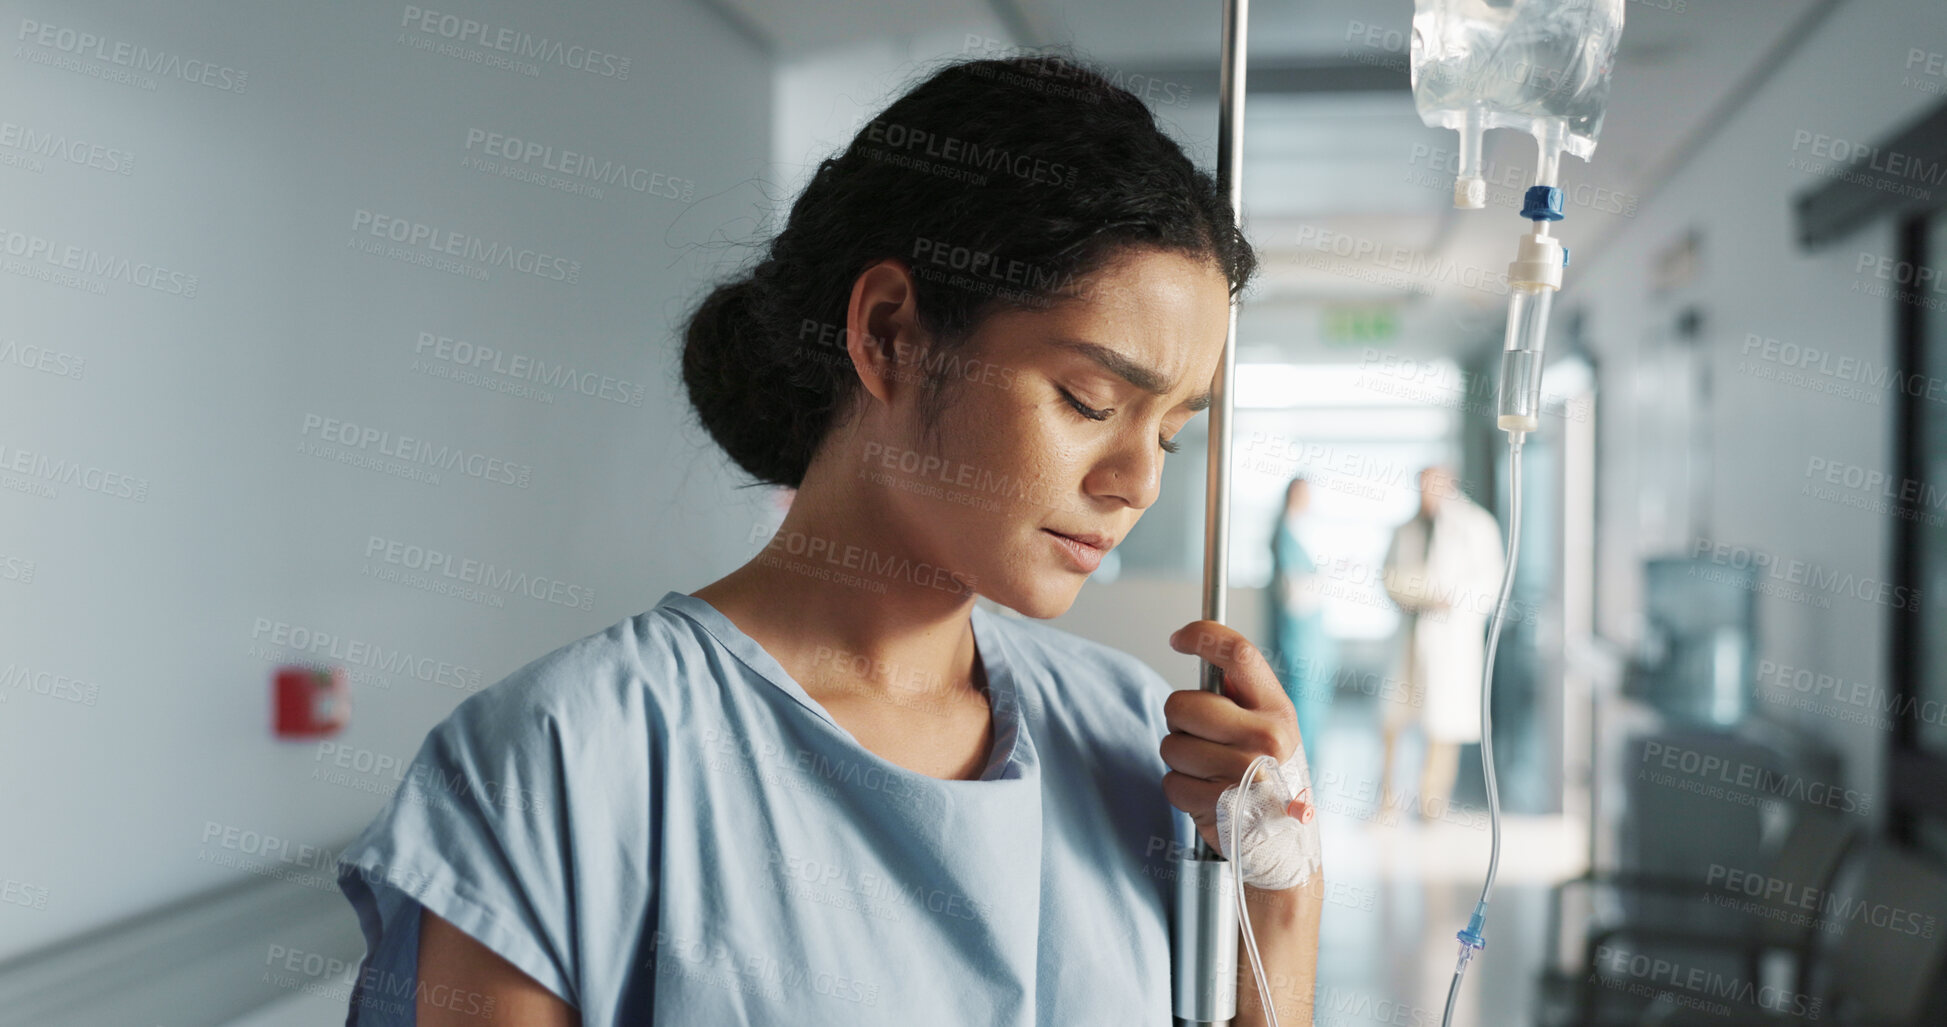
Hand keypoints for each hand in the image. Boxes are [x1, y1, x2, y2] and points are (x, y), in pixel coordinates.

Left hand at [1161, 620, 1312, 852]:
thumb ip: (1241, 695)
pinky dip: (1180, 790)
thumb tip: (1198, 644)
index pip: (1239, 654)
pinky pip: (1170, 782)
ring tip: (1210, 773)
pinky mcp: (1222, 804)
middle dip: (1179, 721)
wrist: (1285, 848)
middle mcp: (1267, 737)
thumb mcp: (1270, 730)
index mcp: (1278, 710)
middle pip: (1184, 703)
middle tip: (1201, 738)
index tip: (1178, 638)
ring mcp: (1245, 772)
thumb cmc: (1268, 781)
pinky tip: (1206, 797)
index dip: (1202, 636)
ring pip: (1171, 745)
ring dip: (1180, 760)